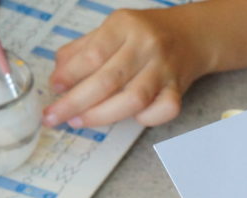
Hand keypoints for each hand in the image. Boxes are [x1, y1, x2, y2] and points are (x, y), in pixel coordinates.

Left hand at [43, 7, 210, 127]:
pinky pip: (162, 111)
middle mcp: (147, 46)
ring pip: (133, 100)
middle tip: (54, 117)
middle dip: (76, 102)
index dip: (70, 75)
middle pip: (109, 80)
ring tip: (79, 121)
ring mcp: (165, 70)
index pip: (93, 54)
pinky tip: (129, 118)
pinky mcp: (179, 90)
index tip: (54, 89)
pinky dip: (145, 119)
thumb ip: (83, 50)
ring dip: (102, 115)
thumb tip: (59, 78)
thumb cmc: (146, 34)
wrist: (192, 36)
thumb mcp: (112, 30)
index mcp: (125, 25)